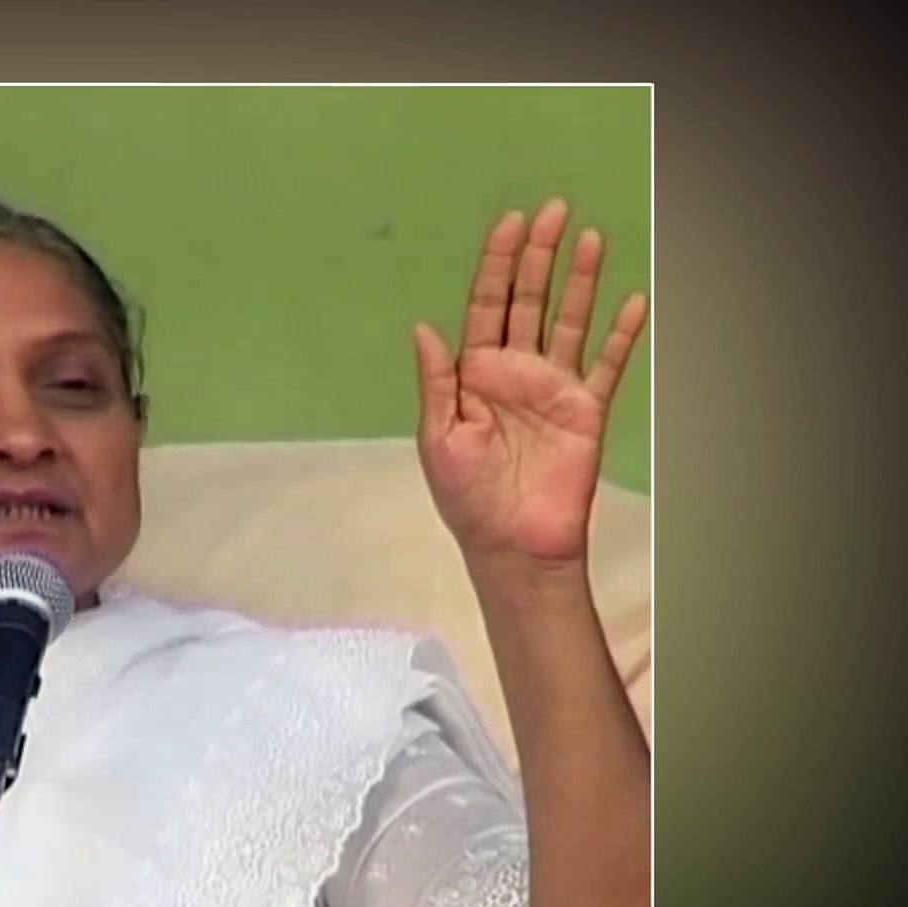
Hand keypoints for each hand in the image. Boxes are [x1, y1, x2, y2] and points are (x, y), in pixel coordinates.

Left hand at [412, 197, 647, 569]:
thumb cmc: (466, 496)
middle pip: (529, 301)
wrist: (511, 545)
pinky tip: (633, 299)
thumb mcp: (439, 436)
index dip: (497, 264)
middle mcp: (515, 372)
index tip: (510, 224)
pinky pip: (607, 365)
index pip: (487, 305)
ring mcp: (553, 388)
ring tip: (592, 238)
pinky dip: (621, 334)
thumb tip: (424, 327)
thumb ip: (437, 381)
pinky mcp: (586, 411)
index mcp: (474, 374)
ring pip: (570, 321)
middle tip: (553, 210)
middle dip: (539, 256)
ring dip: (581, 281)